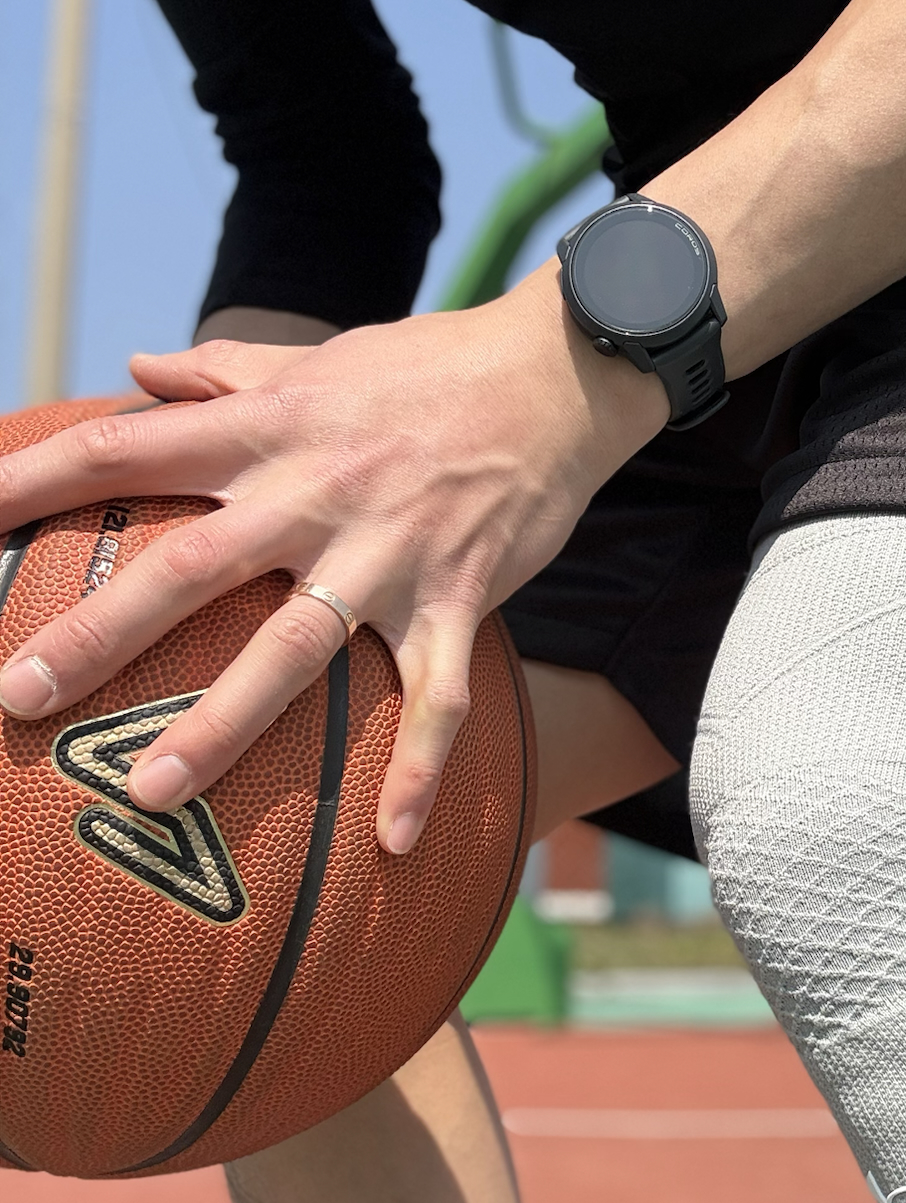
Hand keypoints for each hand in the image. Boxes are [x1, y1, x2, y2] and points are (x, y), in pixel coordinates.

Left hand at [0, 272, 667, 850]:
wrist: (555, 374)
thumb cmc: (426, 369)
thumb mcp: (315, 359)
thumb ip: (220, 373)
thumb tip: (132, 371)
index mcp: (267, 429)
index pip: (125, 449)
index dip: (33, 479)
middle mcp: (315, 493)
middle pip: (187, 569)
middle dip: (96, 637)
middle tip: (16, 699)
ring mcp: (389, 553)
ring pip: (296, 649)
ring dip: (222, 724)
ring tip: (153, 793)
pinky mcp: (460, 598)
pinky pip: (439, 698)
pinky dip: (419, 770)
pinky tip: (394, 842)